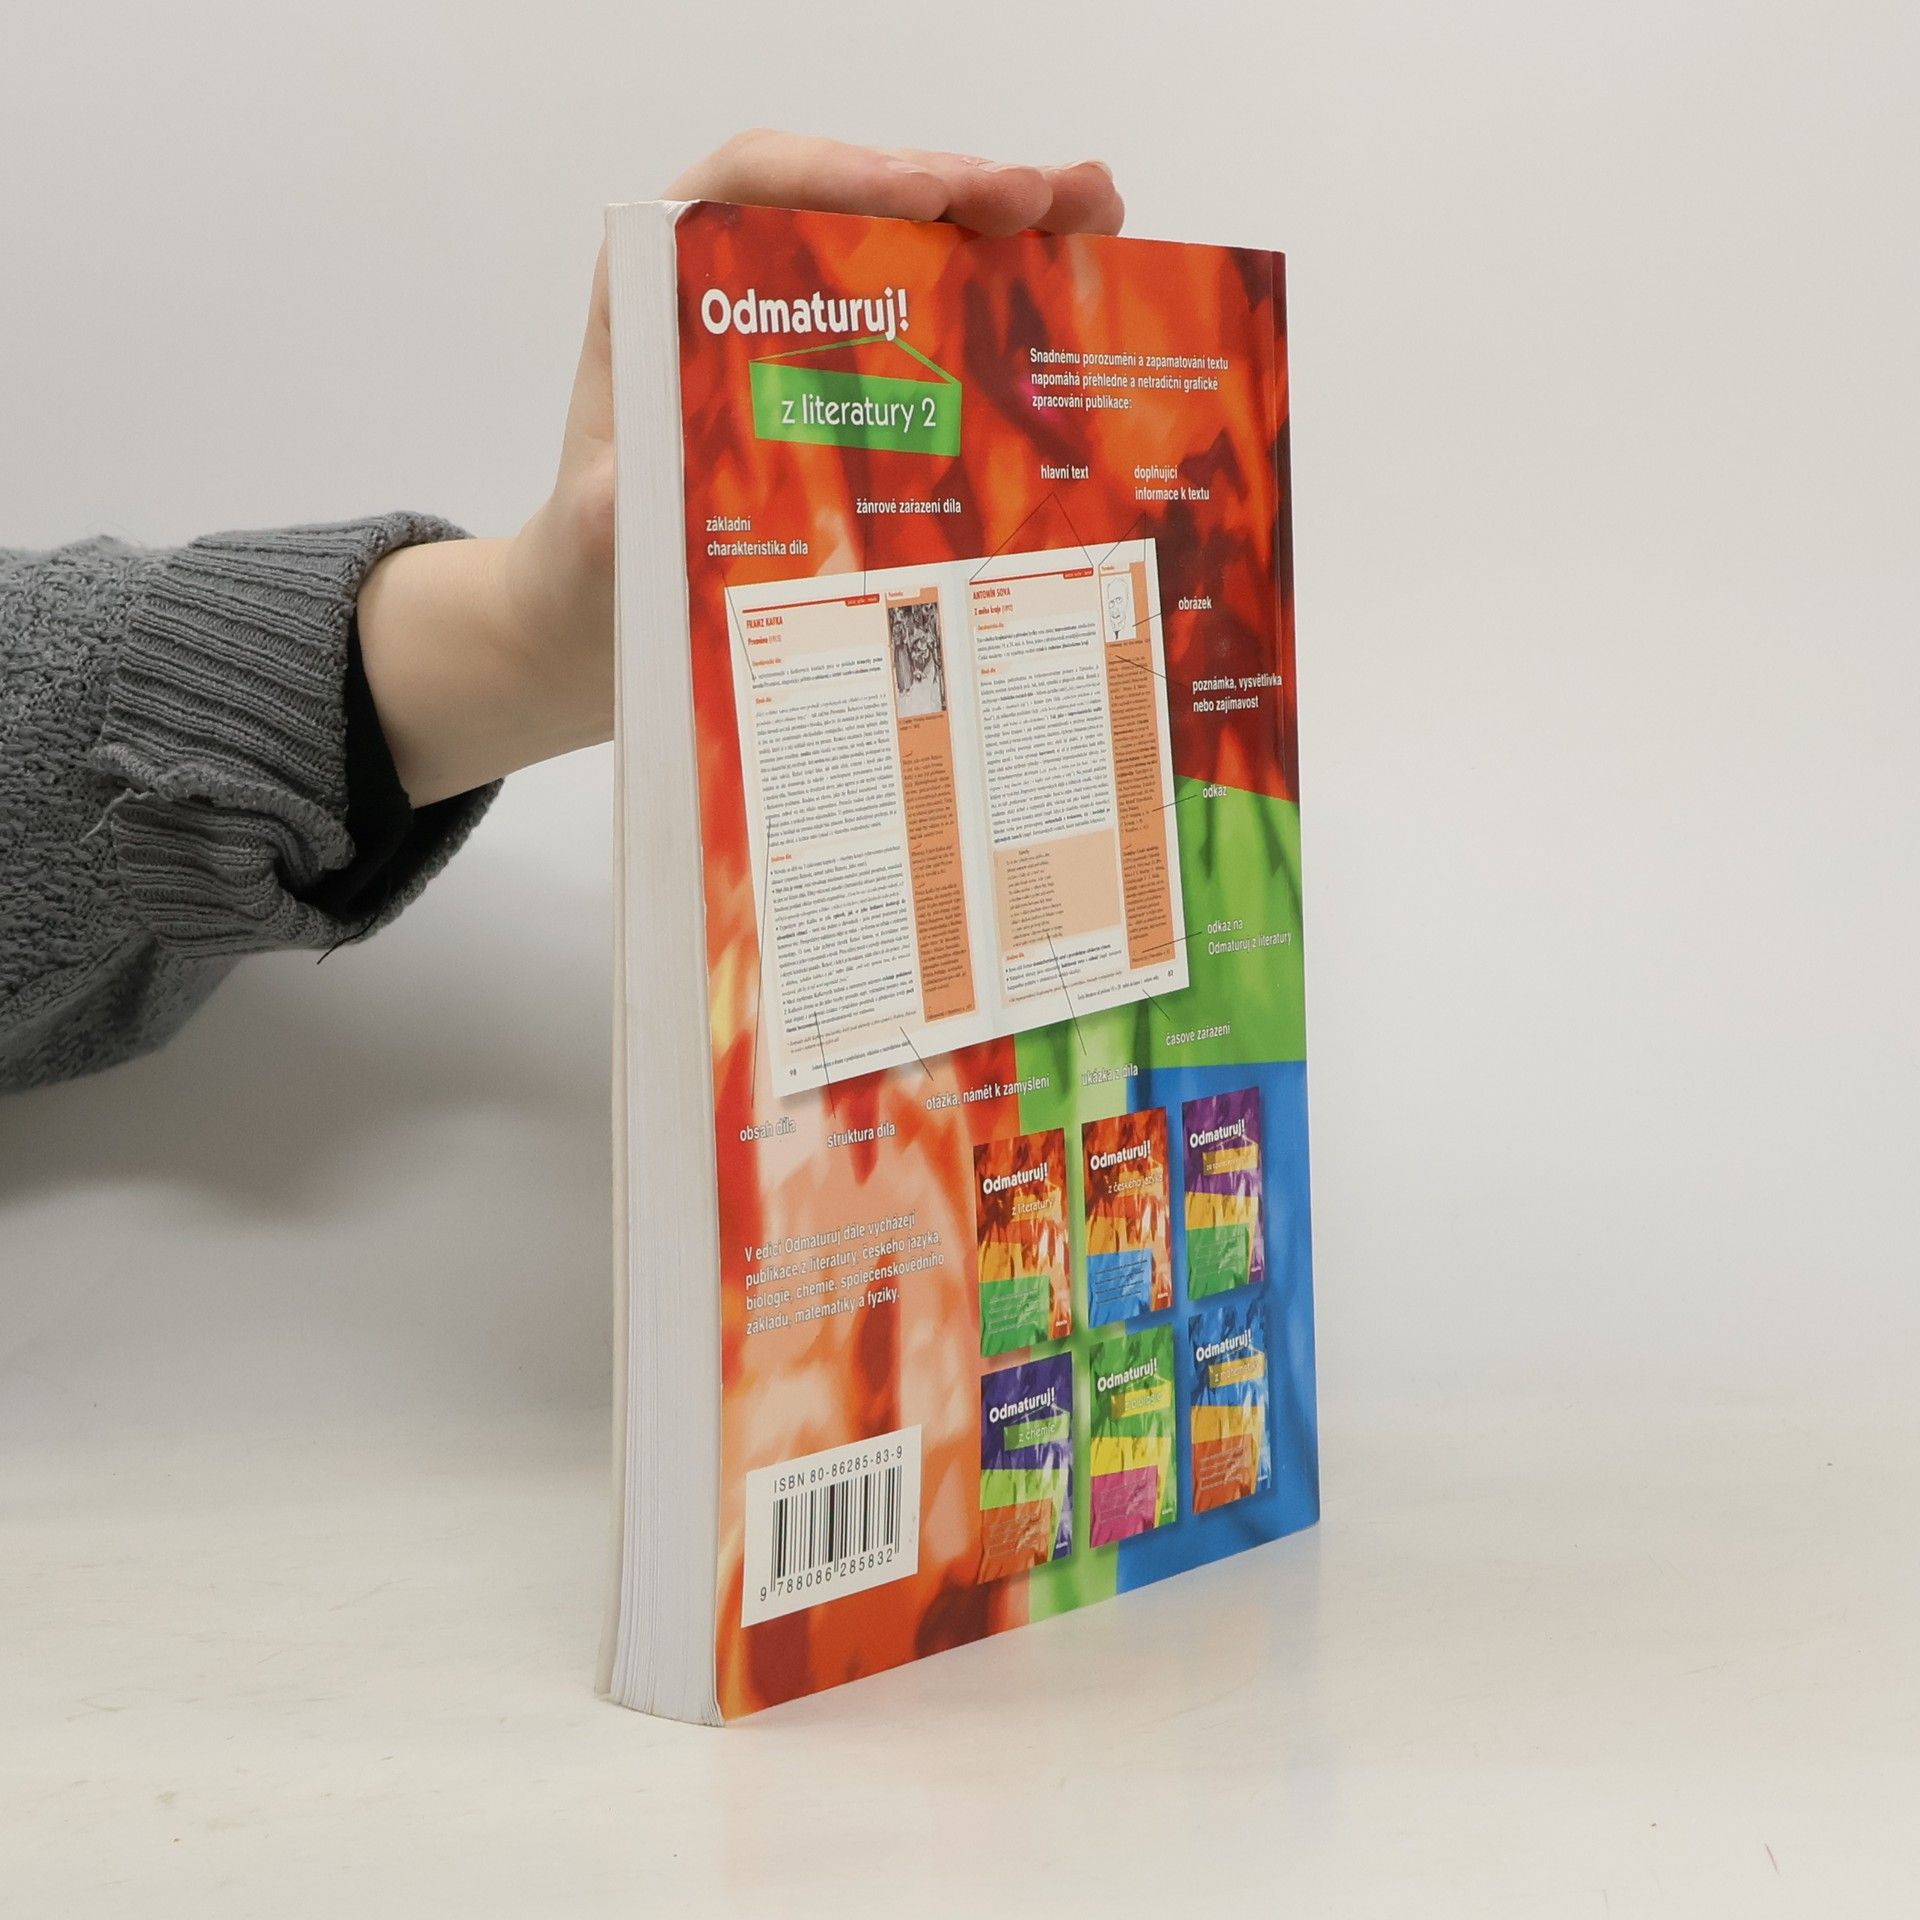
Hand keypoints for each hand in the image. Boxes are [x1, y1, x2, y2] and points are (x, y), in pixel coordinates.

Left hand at [357, 132, 1124, 804]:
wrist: (606, 613)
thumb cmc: (594, 561)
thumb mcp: (593, 535)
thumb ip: (607, 508)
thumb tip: (633, 498)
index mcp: (661, 281)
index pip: (751, 182)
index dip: (843, 174)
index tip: (924, 196)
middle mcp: (740, 283)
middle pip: (857, 198)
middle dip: (957, 188)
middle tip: (1046, 198)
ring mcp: (808, 326)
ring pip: (912, 243)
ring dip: (1007, 224)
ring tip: (1094, 211)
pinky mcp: (855, 378)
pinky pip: (937, 315)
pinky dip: (1009, 293)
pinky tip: (1080, 278)